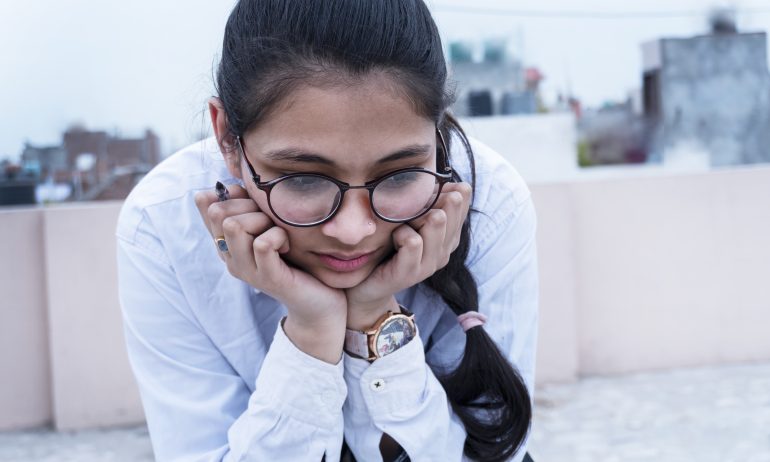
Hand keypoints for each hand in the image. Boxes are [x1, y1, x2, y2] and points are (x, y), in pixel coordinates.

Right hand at [195, 183, 346, 361]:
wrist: (318, 304)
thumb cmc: (297, 261)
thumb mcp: (271, 229)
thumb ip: (251, 210)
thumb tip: (230, 184)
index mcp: (228, 244)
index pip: (208, 207)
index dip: (232, 195)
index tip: (256, 203)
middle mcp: (231, 258)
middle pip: (220, 213)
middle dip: (249, 206)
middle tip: (271, 221)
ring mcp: (247, 270)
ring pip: (236, 226)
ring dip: (263, 221)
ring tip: (279, 233)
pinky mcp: (267, 278)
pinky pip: (263, 244)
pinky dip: (278, 236)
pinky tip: (287, 246)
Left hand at [345, 182, 471, 329]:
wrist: (368, 289)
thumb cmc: (386, 250)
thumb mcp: (406, 222)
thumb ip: (423, 204)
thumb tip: (438, 175)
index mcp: (446, 237)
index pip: (461, 204)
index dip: (451, 190)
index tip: (438, 184)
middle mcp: (443, 250)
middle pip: (450, 210)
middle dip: (436, 199)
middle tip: (423, 199)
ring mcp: (428, 263)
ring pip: (435, 223)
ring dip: (419, 215)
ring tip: (407, 220)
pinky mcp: (411, 273)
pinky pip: (412, 242)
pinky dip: (402, 234)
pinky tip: (394, 236)